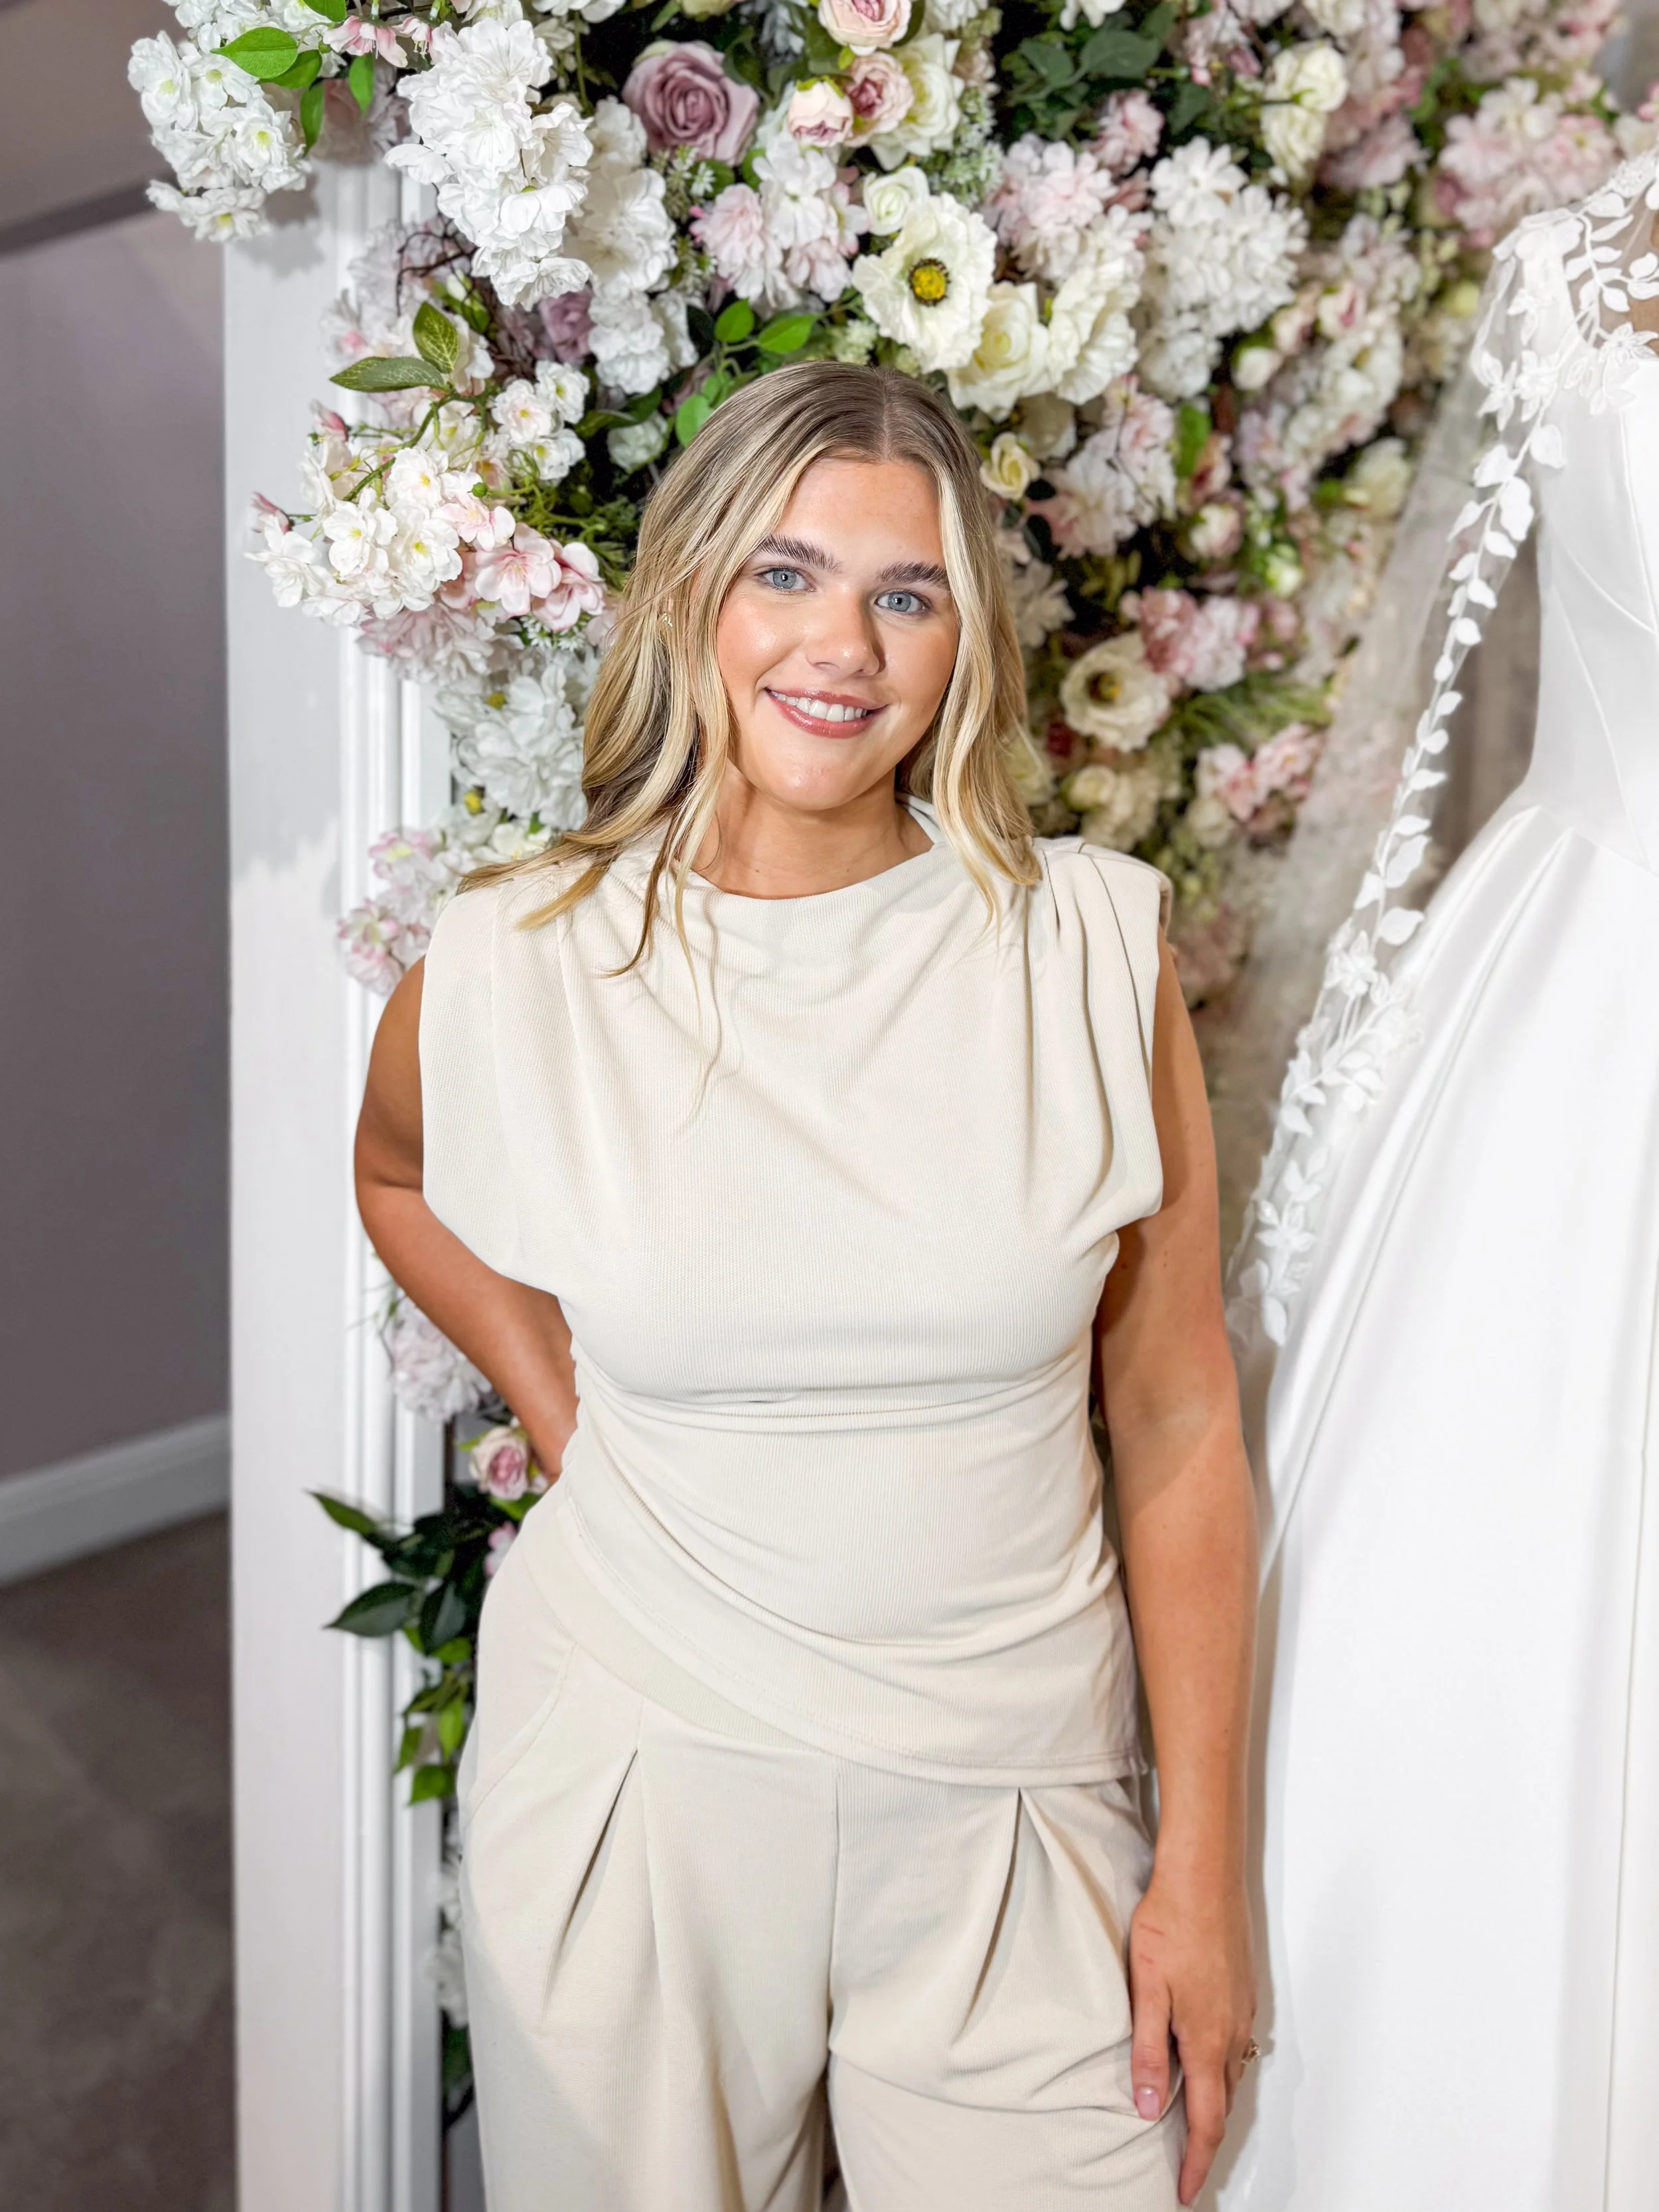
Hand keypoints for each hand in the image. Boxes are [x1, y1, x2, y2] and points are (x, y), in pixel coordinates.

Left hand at [1127, 1863, 1254, 2204]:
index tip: (1185, 2191)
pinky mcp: (1242, 1990)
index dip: (1195, 2162)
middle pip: (1223, 2105)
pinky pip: (1235, 2046)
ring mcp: (1241, 2011)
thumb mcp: (1146, 1990)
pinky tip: (1206, 2062)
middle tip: (1187, 2167)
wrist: (1204, 1875)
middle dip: (1206, 2141)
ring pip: (1232, 2075)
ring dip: (1216, 2105)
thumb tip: (1150, 2108)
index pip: (1206, 2121)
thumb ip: (1149, 2051)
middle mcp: (1231, 2032)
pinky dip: (1222, 2070)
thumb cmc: (1170, 1923)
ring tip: (1194, 2125)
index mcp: (1206, 2040)